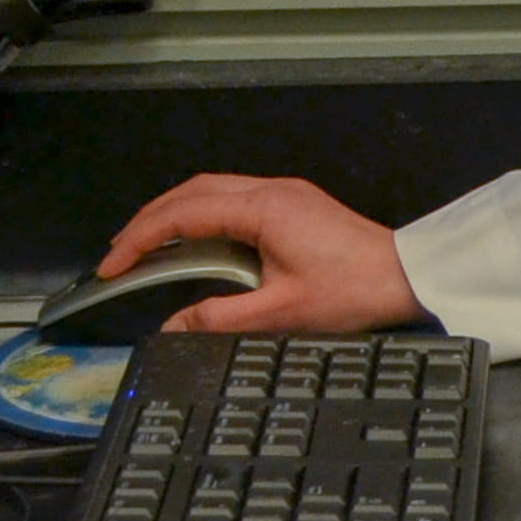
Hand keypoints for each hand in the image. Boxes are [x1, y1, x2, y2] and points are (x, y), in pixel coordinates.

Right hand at [98, 172, 420, 334]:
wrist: (408, 276)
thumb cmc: (352, 292)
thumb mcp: (280, 313)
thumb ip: (219, 320)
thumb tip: (170, 330)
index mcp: (263, 209)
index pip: (183, 214)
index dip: (140, 239)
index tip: (112, 266)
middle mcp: (271, 191)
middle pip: (192, 192)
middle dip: (149, 220)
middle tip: (118, 254)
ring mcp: (285, 193)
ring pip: (212, 190)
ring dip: (174, 214)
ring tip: (144, 246)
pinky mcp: (294, 204)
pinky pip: (233, 199)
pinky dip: (201, 216)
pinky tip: (191, 241)